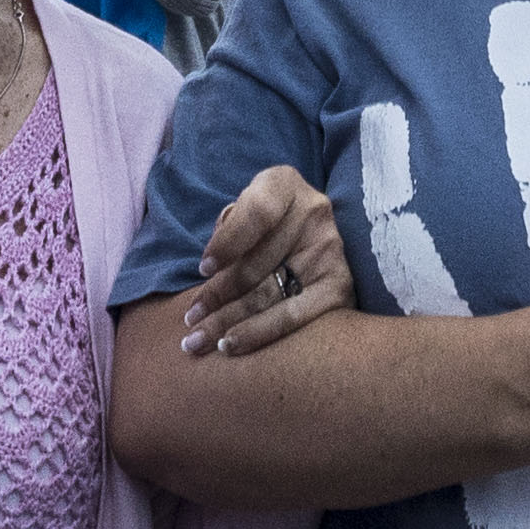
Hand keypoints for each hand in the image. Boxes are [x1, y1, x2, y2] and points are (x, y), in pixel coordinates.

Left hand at [174, 163, 355, 358]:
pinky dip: (257, 333)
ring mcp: (330, 250)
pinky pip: (292, 316)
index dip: (228, 242)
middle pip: (258, 261)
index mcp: (285, 184)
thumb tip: (210, 271)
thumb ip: (230, 229)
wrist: (311, 236)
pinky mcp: (339, 286)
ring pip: (269, 293)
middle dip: (218, 295)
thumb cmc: (262, 224)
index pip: (258, 212)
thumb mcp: (245, 208)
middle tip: (190, 319)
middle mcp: (314, 211)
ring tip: (198, 340)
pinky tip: (230, 344)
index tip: (203, 270)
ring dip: (227, 321)